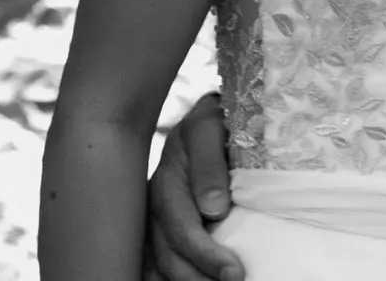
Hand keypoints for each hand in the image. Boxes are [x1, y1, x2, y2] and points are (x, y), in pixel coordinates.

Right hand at [143, 94, 243, 280]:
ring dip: (185, 279)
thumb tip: (214, 209)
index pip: (181, 228)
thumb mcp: (210, 128)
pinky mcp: (156, 228)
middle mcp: (153, 205)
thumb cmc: (212, 124)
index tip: (234, 272)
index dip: (205, 254)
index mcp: (166, 182)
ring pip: (157, 263)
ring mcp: (151, 219)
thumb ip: (210, 165)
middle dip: (199, 276)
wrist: (201, 121)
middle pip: (167, 254)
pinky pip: (153, 261)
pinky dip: (167, 276)